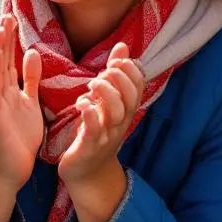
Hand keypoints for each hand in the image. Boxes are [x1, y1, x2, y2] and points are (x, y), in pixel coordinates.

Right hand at [0, 15, 43, 189]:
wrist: (12, 167)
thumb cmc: (20, 135)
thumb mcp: (30, 102)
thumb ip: (30, 78)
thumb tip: (32, 51)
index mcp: (8, 88)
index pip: (7, 57)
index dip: (9, 38)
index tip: (12, 17)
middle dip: (0, 41)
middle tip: (4, 19)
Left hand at [57, 44, 144, 187]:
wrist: (87, 174)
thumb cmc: (95, 132)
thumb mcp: (107, 103)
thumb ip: (115, 75)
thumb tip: (122, 46)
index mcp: (125, 110)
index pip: (140, 86)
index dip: (132, 69)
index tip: (117, 61)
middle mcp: (120, 122)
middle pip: (130, 97)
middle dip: (120, 78)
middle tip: (104, 71)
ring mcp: (106, 135)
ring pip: (116, 111)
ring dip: (106, 92)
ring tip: (92, 84)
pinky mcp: (89, 146)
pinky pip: (94, 128)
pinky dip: (89, 112)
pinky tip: (81, 103)